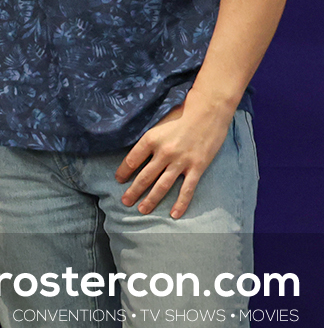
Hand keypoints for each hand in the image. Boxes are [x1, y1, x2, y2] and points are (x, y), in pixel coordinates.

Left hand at [116, 94, 232, 218]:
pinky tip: (174, 214)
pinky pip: (187, 189)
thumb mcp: (158, 125)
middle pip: (144, 176)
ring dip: (150, 200)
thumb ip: (149, 141)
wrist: (208, 112)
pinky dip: (180, 203)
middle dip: (133, 191)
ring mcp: (181, 161)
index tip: (119, 180)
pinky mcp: (197, 167)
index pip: (131, 160)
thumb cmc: (181, 115)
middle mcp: (164, 152)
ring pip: (162, 186)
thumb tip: (137, 157)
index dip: (123, 172)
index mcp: (151, 139)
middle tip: (125, 202)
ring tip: (141, 210)